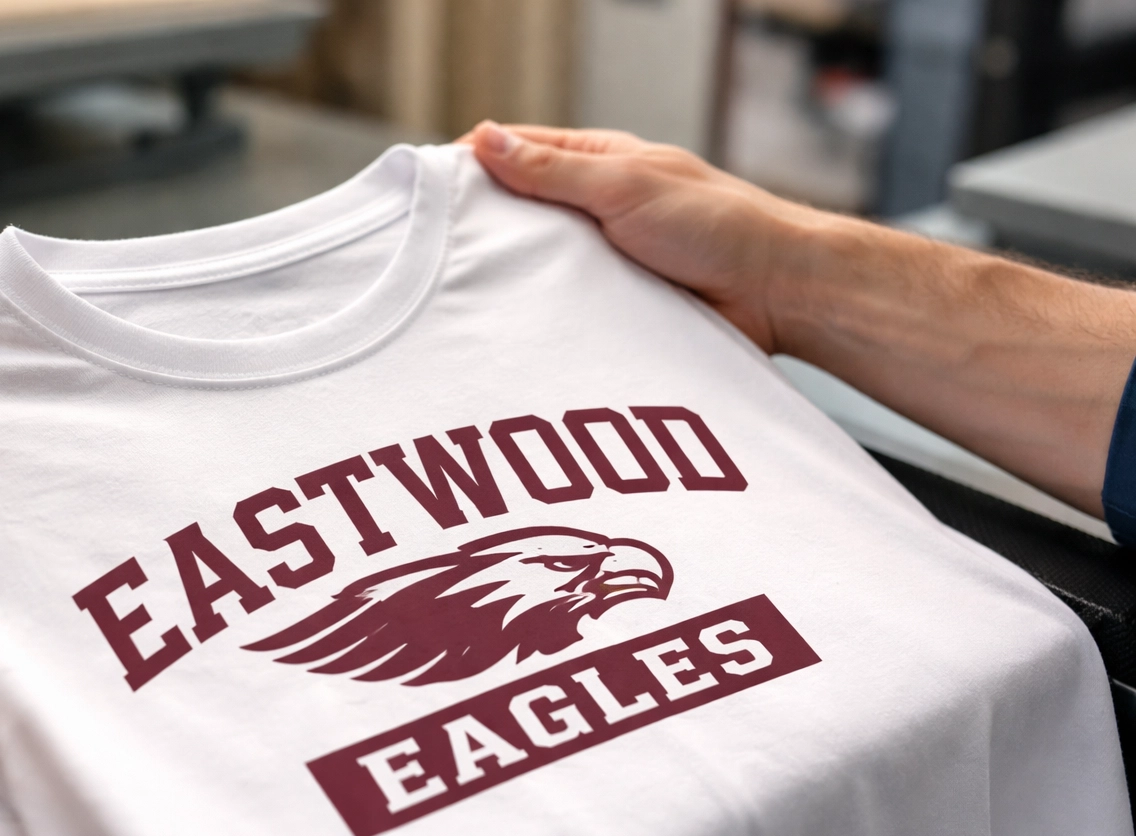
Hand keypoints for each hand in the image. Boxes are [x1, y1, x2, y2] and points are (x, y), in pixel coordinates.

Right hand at [465, 121, 839, 353]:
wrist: (777, 295)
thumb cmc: (717, 225)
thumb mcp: (623, 186)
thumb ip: (552, 170)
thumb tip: (486, 138)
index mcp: (600, 165)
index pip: (518, 153)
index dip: (470, 166)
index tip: (425, 192)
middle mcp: (598, 210)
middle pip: (519, 215)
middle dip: (480, 231)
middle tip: (431, 255)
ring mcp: (604, 261)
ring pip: (538, 267)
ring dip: (510, 280)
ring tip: (462, 298)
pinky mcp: (615, 309)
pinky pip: (564, 310)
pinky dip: (540, 318)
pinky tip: (511, 331)